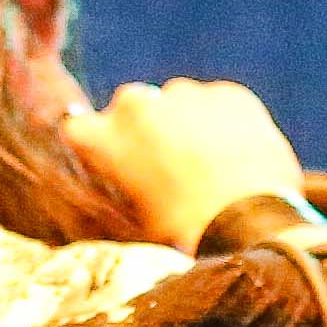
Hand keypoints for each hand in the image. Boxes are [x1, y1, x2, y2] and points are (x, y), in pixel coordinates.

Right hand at [63, 75, 308, 252]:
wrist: (247, 223)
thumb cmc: (181, 233)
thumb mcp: (133, 218)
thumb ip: (118, 185)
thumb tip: (123, 180)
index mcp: (101, 138)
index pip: (79, 127)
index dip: (100, 142)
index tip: (117, 158)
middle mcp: (135, 105)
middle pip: (133, 107)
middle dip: (148, 128)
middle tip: (170, 165)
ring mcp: (184, 94)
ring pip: (180, 102)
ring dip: (188, 122)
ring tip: (211, 164)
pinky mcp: (227, 93)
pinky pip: (220, 104)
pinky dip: (226, 122)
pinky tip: (238, 156)